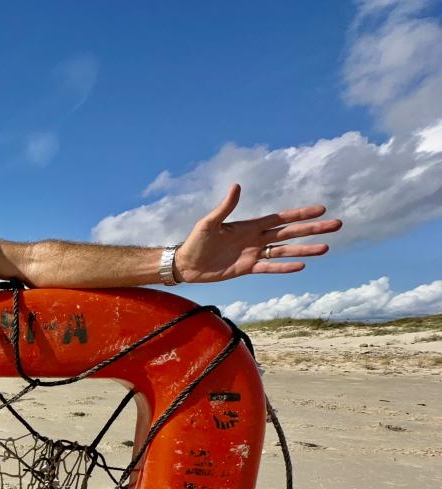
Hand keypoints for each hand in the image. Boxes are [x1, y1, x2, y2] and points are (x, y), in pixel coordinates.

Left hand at [175, 184, 341, 282]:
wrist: (186, 264)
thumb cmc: (195, 241)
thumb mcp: (209, 223)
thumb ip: (225, 207)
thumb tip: (237, 186)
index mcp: (249, 225)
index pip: (280, 218)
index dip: (300, 214)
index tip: (321, 209)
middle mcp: (256, 238)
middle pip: (289, 233)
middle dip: (312, 229)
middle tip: (336, 225)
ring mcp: (253, 254)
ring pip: (284, 251)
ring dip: (304, 249)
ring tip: (326, 248)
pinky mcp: (247, 269)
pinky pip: (270, 268)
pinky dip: (284, 267)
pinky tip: (302, 266)